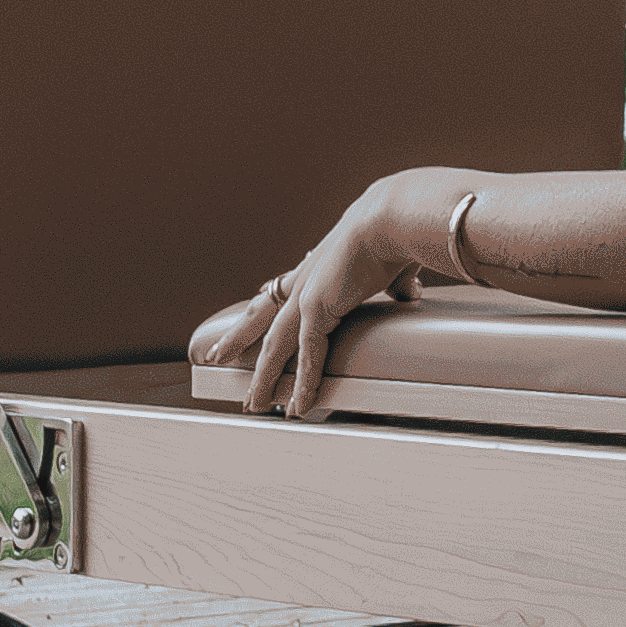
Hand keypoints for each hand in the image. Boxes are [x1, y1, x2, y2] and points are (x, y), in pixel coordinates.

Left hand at [188, 184, 428, 422]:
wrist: (390, 221)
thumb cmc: (394, 234)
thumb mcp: (390, 264)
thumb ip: (396, 282)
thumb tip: (409, 292)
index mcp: (316, 268)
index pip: (278, 292)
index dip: (262, 308)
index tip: (246, 319)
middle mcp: (303, 281)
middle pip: (259, 317)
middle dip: (237, 340)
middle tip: (216, 357)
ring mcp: (305, 296)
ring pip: (274, 346)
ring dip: (262, 377)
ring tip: (253, 403)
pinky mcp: (316, 310)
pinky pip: (307, 355)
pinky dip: (304, 383)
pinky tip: (298, 405)